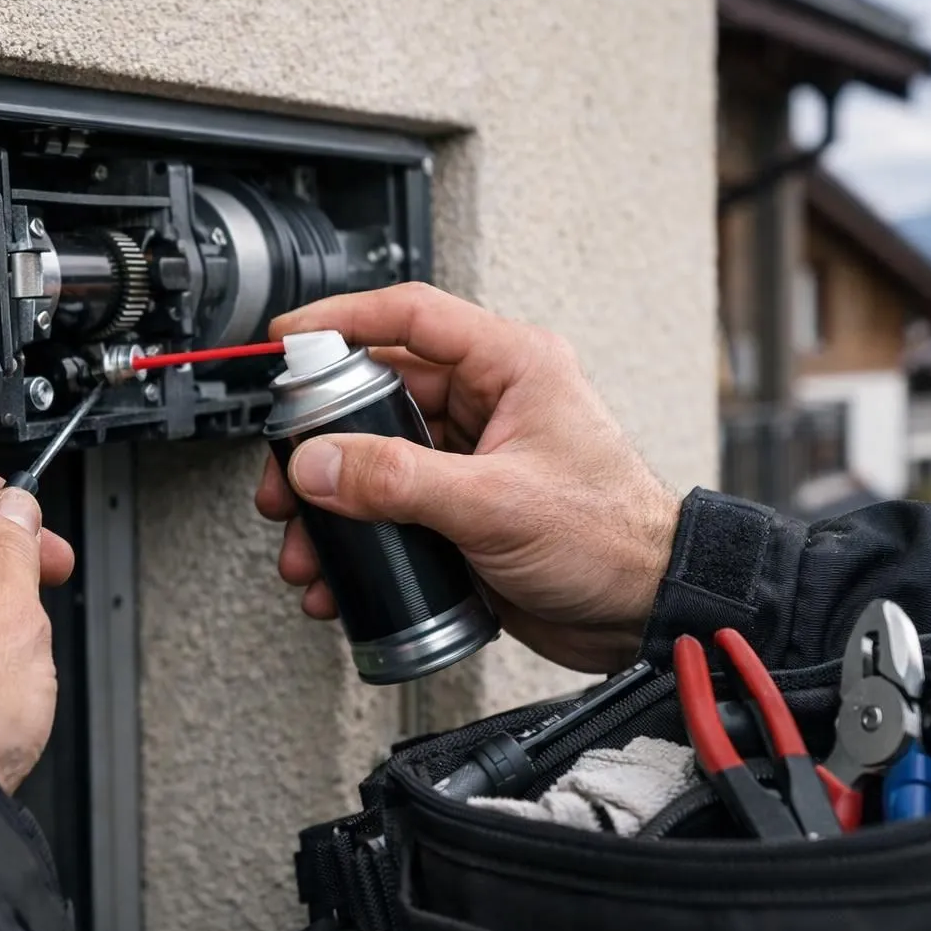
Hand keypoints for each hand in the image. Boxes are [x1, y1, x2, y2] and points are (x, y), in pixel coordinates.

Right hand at [255, 283, 679, 673]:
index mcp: (511, 367)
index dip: (342, 318)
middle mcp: (489, 404)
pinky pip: (392, 508)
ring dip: (334, 502)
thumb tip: (320, 462)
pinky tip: (339, 576)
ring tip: (306, 546)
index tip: (287, 337)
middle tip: (285, 477)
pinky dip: (359, 538)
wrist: (646, 612)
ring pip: (377, 459)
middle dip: (322, 441)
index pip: (411, 317)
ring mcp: (473, 458)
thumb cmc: (612, 540)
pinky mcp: (463, 509)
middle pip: (378, 396)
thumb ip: (400, 480)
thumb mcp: (497, 503)